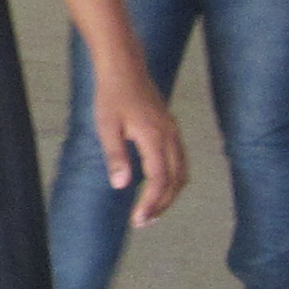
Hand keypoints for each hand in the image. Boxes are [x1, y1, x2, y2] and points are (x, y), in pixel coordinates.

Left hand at [87, 63, 187, 224]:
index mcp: (154, 137)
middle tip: (144, 221)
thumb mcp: (106, 126)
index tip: (138, 220)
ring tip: (153, 210)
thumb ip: (115, 156)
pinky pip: (180, 160)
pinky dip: (173, 179)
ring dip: (170, 194)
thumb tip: (122, 185)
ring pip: (182, 171)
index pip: (159, 180)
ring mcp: (172, 132)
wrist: (125, 67)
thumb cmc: (112, 95)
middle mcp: (169, 136)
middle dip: (162, 204)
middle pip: (175, 180)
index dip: (151, 203)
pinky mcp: (170, 128)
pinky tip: (158, 185)